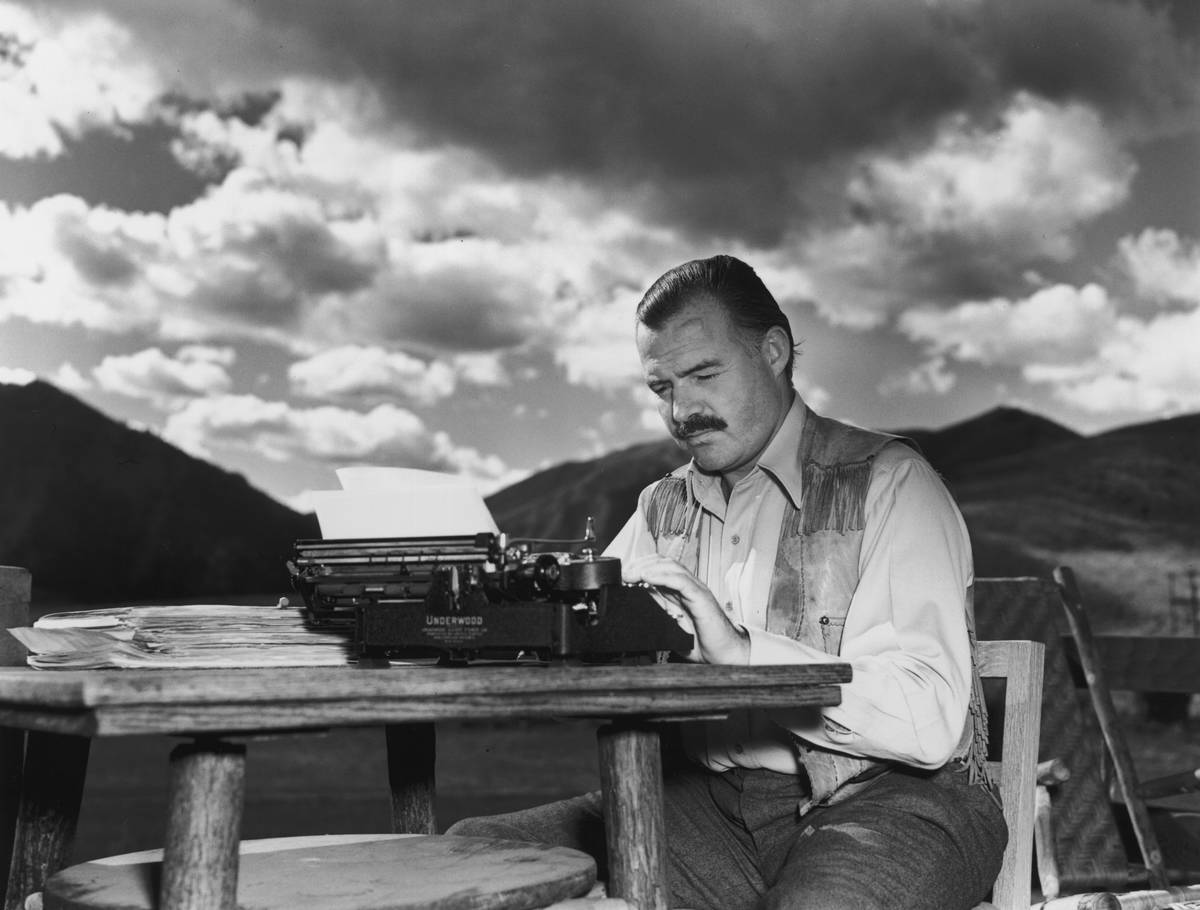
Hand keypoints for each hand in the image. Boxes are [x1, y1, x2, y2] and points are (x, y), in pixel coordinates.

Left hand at [622, 554, 749, 664]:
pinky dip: (662, 576)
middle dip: (641, 564)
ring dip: (648, 567)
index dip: (641, 566)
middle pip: (664, 563)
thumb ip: (660, 608)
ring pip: (671, 567)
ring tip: (632, 574)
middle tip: (624, 573)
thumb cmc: (703, 643)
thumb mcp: (672, 624)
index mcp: (681, 592)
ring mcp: (696, 590)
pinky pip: (681, 581)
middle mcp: (689, 587)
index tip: (624, 575)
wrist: (725, 655)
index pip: (660, 568)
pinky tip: (647, 577)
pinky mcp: (702, 598)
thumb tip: (640, 597)